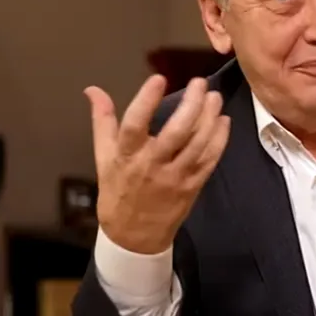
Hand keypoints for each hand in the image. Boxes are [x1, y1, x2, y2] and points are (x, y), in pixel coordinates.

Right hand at [86, 75, 229, 253]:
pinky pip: (209, 160)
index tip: (159, 78)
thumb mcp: (103, 157)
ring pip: (197, 144)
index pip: (135, 124)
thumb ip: (102, 121)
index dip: (146, 100)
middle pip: (175, 132)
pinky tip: (223, 122)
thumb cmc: (117, 191)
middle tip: (200, 83)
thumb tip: (93, 90)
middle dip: (191, 105)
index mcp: (127, 156)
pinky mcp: (192, 186)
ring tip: (214, 97)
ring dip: (209, 119)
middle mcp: (152, 165)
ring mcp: (175, 177)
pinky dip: (219, 140)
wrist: (133, 236)